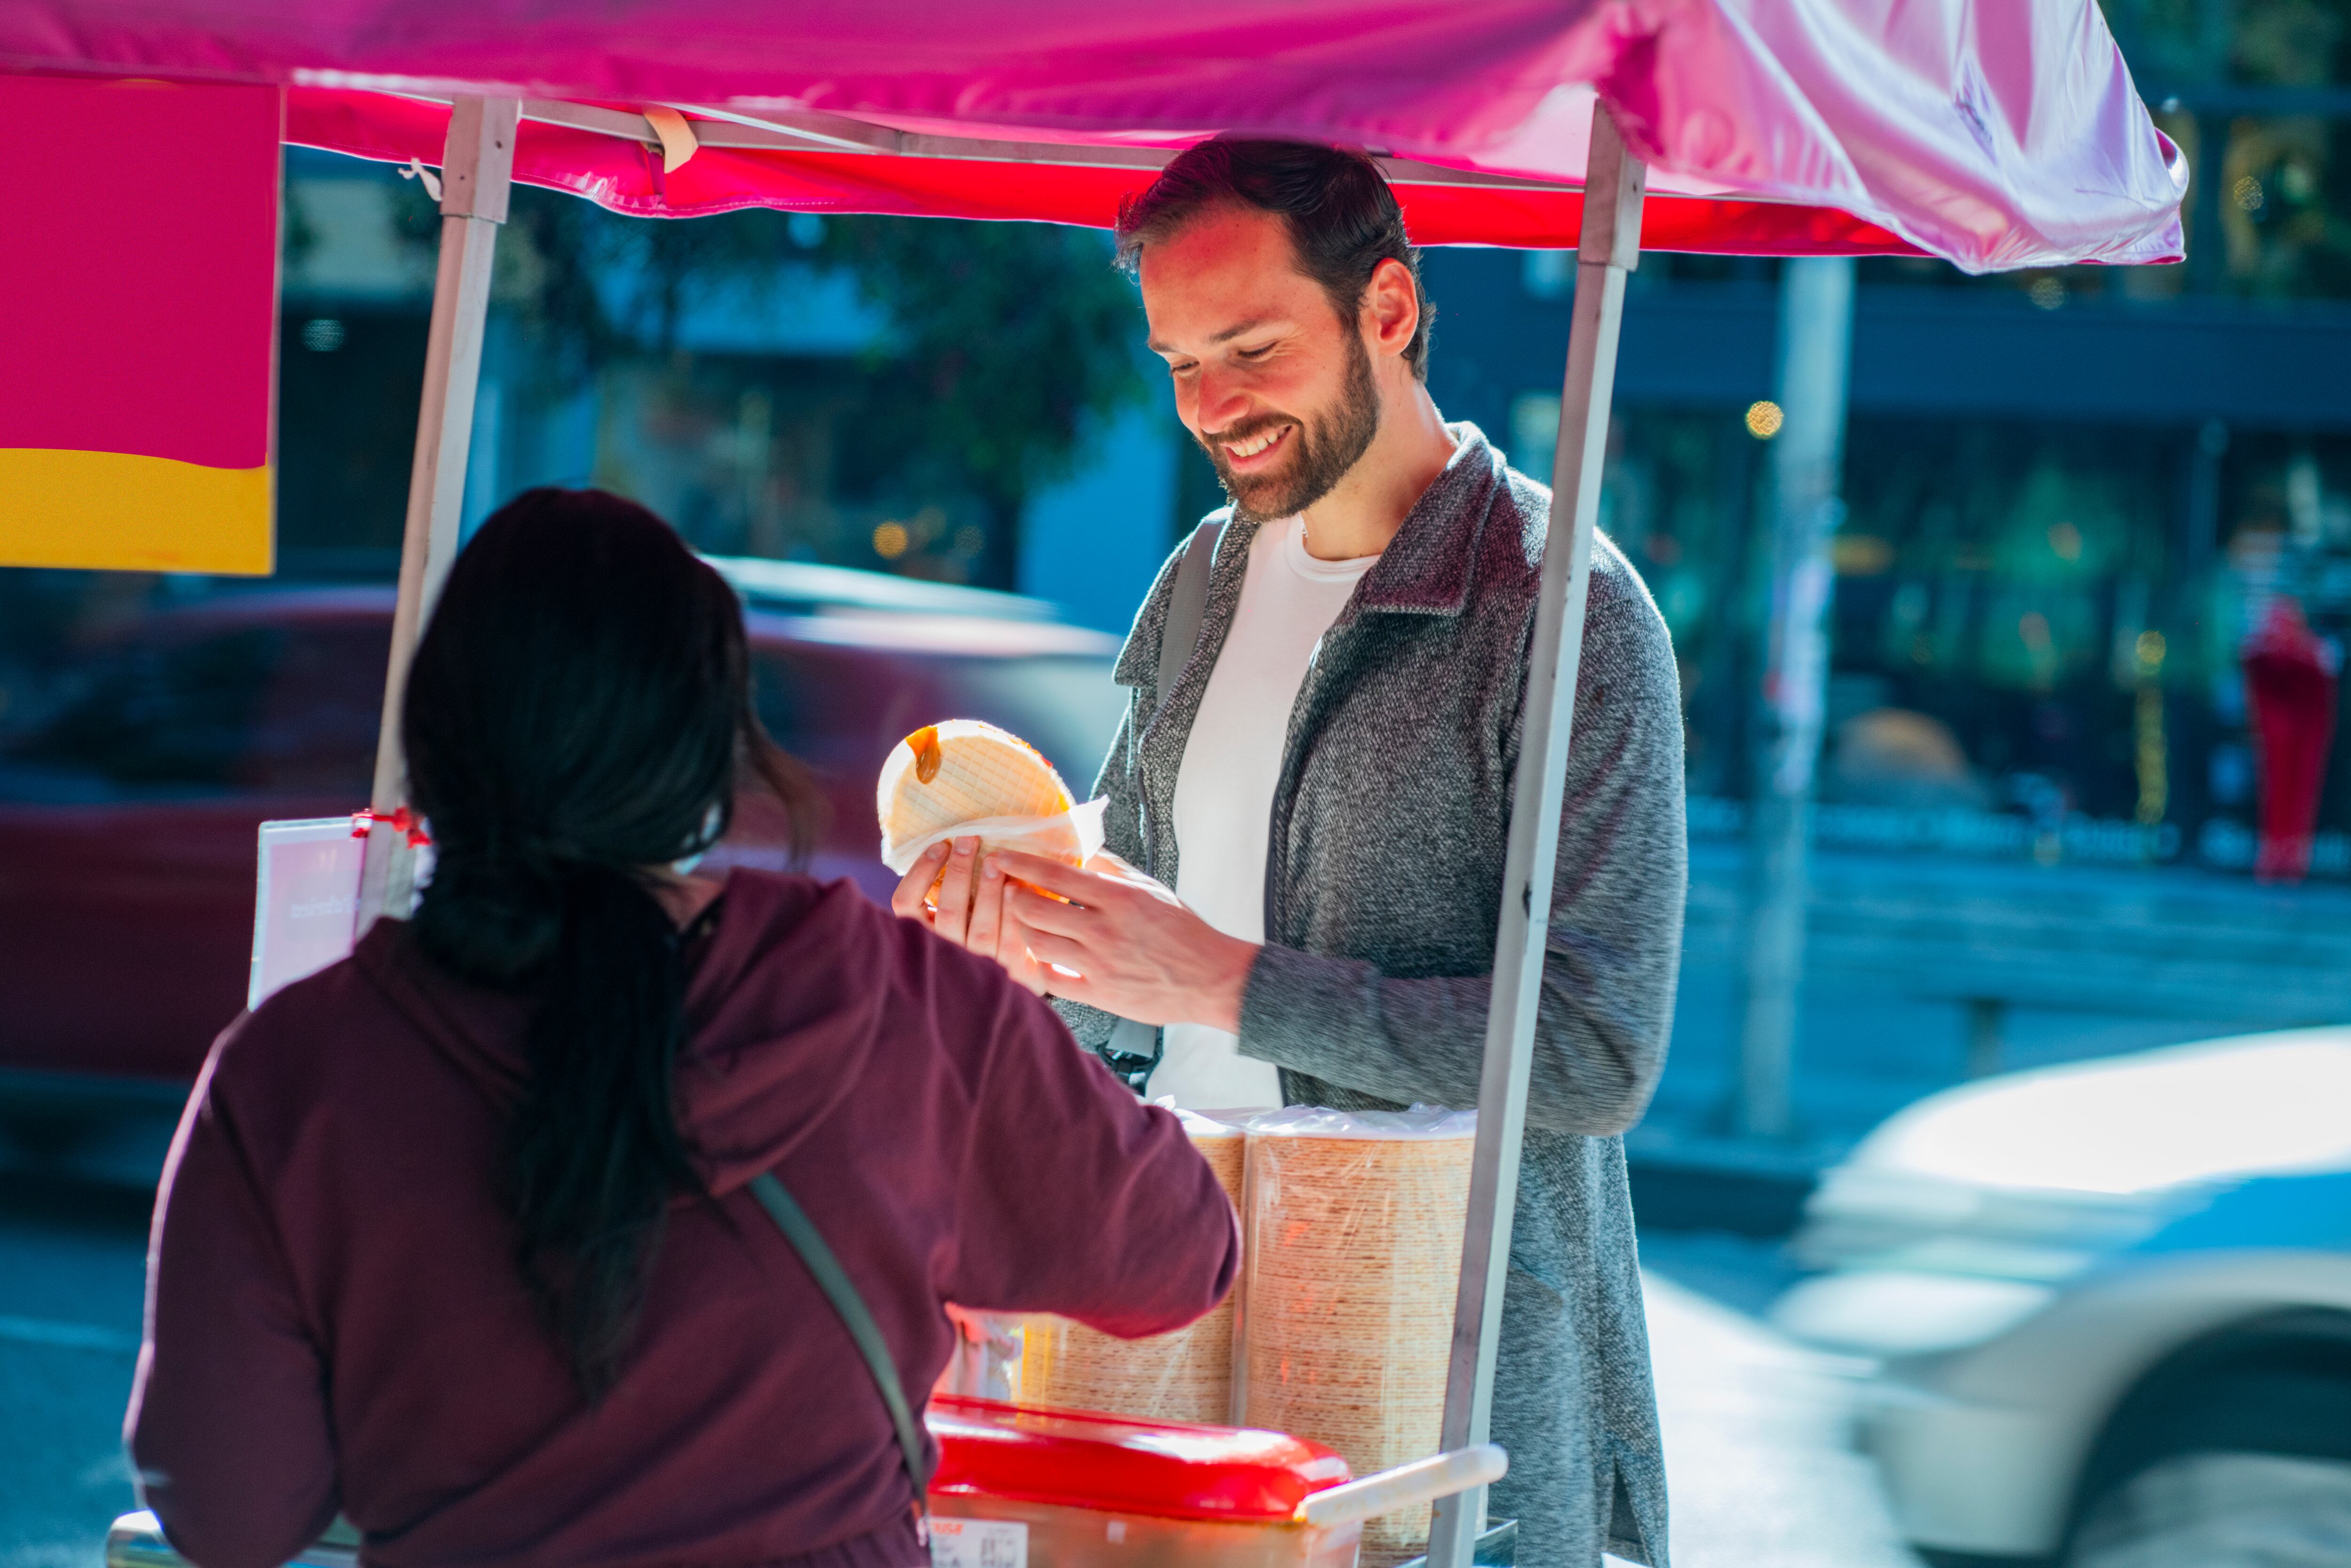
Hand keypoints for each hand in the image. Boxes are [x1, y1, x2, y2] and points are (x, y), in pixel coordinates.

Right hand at [888, 838, 1047, 994]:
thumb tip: (949, 843)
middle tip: (969, 839)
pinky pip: (1010, 944)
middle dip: (959, 871)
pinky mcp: (1009, 977)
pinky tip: (1018, 887)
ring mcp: (976, 969)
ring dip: (987, 890)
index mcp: (919, 937)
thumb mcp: (953, 914)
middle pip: (948, 912)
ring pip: (980, 929)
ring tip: (995, 859)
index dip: (920, 872)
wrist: (1005, 986)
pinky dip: (1013, 914)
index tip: (940, 844)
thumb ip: (947, 891)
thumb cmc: (974, 933)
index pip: (906, 904)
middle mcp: (944, 956)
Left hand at [991, 849, 1258, 1030]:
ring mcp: (1099, 965)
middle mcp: (1104, 930)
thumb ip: (1113, 870)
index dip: (1021, 863)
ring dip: (1022, 929)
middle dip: (1014, 897)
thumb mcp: (1152, 889)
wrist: (1212, 979)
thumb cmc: (1184, 932)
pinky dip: (1039, 965)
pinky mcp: (1098, 995)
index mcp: (1119, 898)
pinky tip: (1040, 955)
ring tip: (1024, 922)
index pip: (1055, 874)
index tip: (1002, 857)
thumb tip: (1079, 850)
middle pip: (1034, 908)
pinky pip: (1050, 979)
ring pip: (1037, 943)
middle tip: (1012, 892)